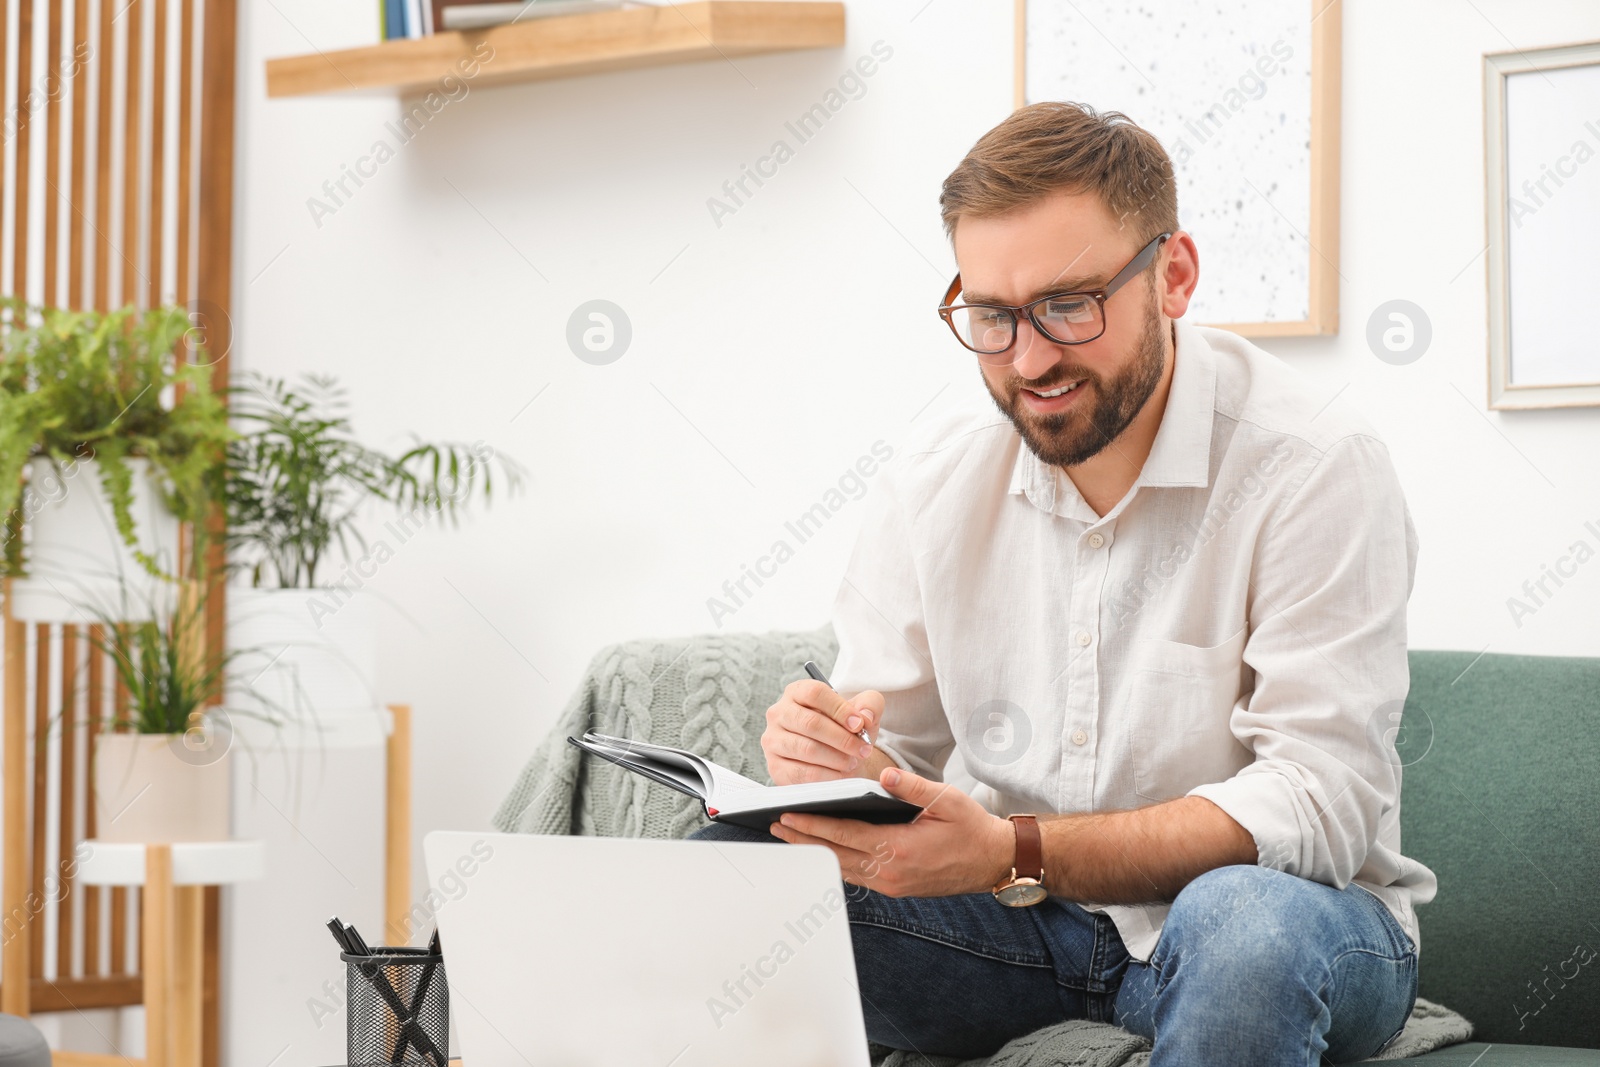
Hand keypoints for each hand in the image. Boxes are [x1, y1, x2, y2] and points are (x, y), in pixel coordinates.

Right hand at [762, 679, 883, 785]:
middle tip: (862, 749)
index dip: (840, 709)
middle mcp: (779, 713)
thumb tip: (865, 717)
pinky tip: (841, 775)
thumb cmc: (845, 729)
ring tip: (852, 762)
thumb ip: (869, 705)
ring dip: (836, 758)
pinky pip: (802, 773)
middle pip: (811, 723)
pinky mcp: (775, 766)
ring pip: (807, 749)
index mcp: (797, 692)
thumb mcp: (862, 711)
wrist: (835, 758)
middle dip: (842, 739)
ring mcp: (773, 740)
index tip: (860, 724)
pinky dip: (827, 776)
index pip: (815, 693)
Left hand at [769, 766, 1015, 897]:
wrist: (992, 861)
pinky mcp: (896, 888)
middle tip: (776, 825)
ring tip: (791, 836)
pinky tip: (824, 850)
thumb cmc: (971, 827)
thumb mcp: (946, 800)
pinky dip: (836, 862)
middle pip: (836, 854)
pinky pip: (858, 876)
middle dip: (804, 838)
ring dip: (816, 851)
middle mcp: (891, 872)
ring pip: (843, 868)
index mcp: (900, 848)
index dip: (814, 824)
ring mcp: (892, 884)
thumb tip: (884, 775)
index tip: (789, 814)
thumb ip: (911, 787)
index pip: (845, 834)